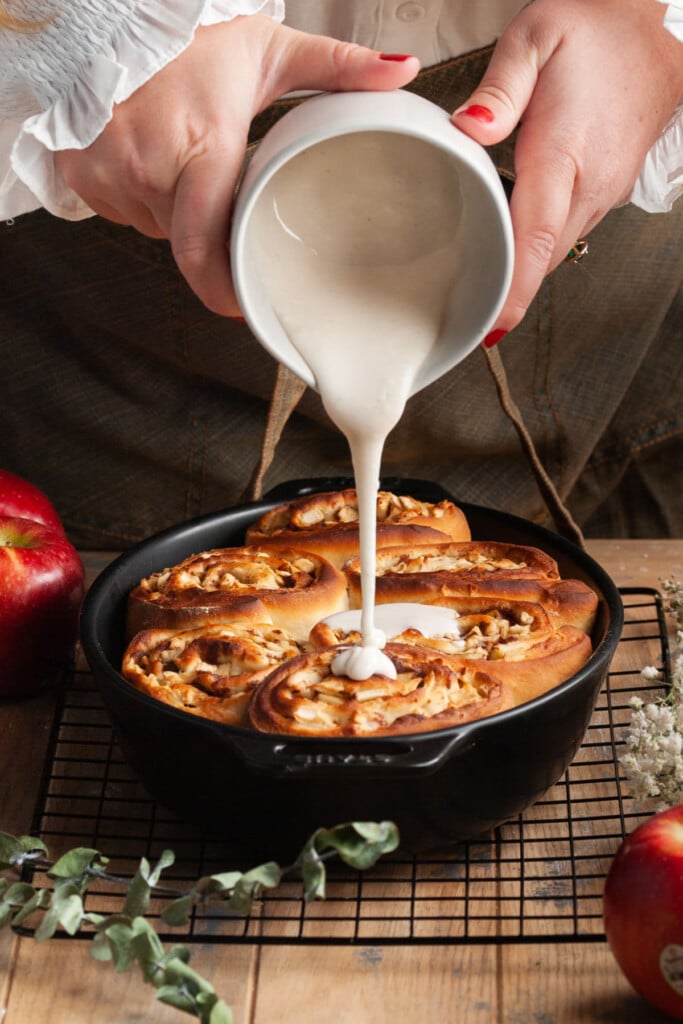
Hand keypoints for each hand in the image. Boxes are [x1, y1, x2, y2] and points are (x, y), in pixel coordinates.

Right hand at [55, 16, 418, 315]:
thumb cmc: (195, 34)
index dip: (224, 291)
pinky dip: (141, 196)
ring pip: (154, 227)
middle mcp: (147, 166)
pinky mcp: (80, 171)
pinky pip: (121, 209)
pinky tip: (152, 158)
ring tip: (185, 159)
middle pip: (185, 242)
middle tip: (222, 190)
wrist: (113, 7)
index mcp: (201, 147)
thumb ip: (340, 68)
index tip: (242, 303)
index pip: (204, 252)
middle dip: (208, 231)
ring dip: (175, 211)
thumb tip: (402, 72)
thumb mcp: (273, 51)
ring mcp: (106, 171)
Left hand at [452, 0, 682, 337]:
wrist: (660, 28)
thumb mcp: (536, 36)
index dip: (513, 289)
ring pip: (554, 252)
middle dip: (505, 293)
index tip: (492, 326)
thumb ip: (498, 88)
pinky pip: (565, 235)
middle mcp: (589, 184)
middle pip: (541, 260)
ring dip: (520, 273)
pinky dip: (535, 250)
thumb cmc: (597, 30)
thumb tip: (467, 129)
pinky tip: (508, 246)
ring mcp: (603, 193)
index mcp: (563, 153)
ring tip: (478, 288)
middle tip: (461, 317)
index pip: (534, 239)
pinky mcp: (606, 193)